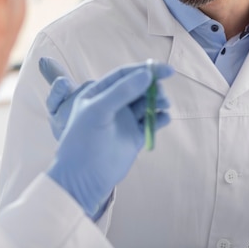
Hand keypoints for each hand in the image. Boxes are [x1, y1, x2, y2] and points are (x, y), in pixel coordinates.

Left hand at [46, 61, 173, 218]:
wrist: (83, 178)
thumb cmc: (83, 141)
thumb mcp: (98, 111)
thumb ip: (122, 91)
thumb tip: (147, 74)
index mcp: (99, 92)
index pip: (125, 74)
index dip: (145, 69)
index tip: (166, 69)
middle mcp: (113, 104)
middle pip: (139, 86)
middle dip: (153, 85)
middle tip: (163, 92)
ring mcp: (124, 120)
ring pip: (147, 103)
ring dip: (158, 100)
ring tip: (164, 104)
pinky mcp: (135, 136)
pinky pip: (151, 122)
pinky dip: (159, 118)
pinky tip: (163, 118)